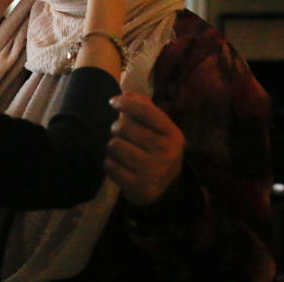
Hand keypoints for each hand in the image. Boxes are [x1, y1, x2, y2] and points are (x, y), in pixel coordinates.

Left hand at [105, 91, 184, 206]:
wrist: (164, 188)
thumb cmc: (156, 149)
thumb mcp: (158, 128)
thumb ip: (144, 108)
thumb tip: (127, 94)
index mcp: (173, 134)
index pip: (146, 111)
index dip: (126, 103)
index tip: (112, 101)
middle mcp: (167, 153)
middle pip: (124, 127)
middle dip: (117, 128)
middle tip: (120, 133)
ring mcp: (154, 172)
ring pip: (115, 146)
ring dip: (113, 146)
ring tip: (121, 150)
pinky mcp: (139, 187)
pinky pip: (110, 166)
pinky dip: (110, 163)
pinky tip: (119, 165)